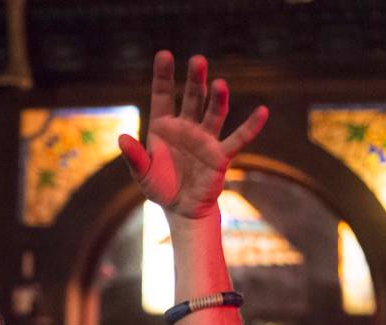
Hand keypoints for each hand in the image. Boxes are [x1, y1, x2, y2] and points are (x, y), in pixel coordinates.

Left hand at [118, 51, 267, 220]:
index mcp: (163, 127)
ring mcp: (205, 138)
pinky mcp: (220, 155)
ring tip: (219, 84)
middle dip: (195, 80)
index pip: (163, 96)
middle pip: (192, 98)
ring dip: (217, 99)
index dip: (163, 76)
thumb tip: (122, 138)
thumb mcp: (142, 174)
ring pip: (214, 113)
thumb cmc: (160, 186)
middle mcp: (186, 127)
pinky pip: (238, 138)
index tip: (164, 54)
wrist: (181, 208)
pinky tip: (262, 112)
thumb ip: (134, 157)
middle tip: (198, 60)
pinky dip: (251, 126)